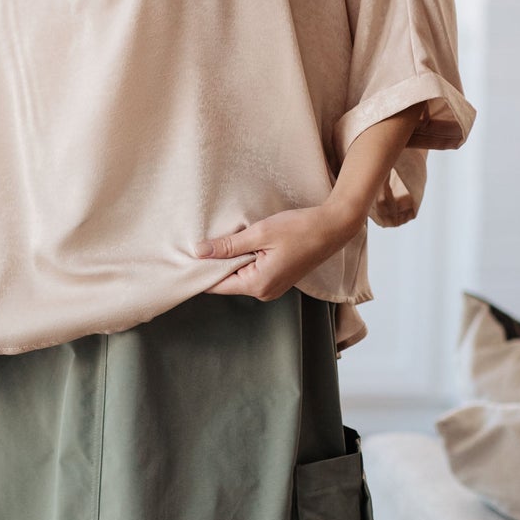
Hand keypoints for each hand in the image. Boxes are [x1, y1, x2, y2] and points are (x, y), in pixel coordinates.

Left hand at [194, 202, 355, 300]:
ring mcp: (272, 288)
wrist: (332, 228)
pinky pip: (252, 272)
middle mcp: (264, 292)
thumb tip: (199, 252)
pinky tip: (241, 244)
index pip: (216, 285)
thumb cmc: (299, 229)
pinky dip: (244, 260)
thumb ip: (228, 245)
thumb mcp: (260, 233)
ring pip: (239, 276)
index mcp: (257, 285)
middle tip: (202, 242)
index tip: (187, 257)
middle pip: (227, 281)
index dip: (201, 271)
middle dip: (215, 264)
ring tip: (222, 240)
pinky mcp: (278, 279)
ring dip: (231, 260)